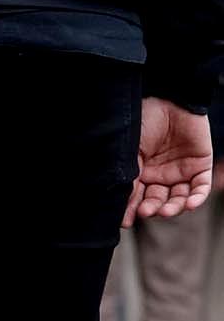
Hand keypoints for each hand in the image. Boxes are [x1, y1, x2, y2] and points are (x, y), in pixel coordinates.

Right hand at [127, 97, 211, 222]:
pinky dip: (196, 198)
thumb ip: (129, 175)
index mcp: (142, 171)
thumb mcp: (132, 150)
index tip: (126, 221)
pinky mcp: (200, 166)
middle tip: (146, 212)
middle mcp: (161, 174)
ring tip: (165, 211)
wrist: (170, 99)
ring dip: (173, 207)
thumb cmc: (145, 120)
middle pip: (158, 200)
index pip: (138, 196)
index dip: (132, 209)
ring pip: (179, 198)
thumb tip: (118, 202)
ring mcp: (181, 171)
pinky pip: (200, 188)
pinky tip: (189, 204)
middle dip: (152, 208)